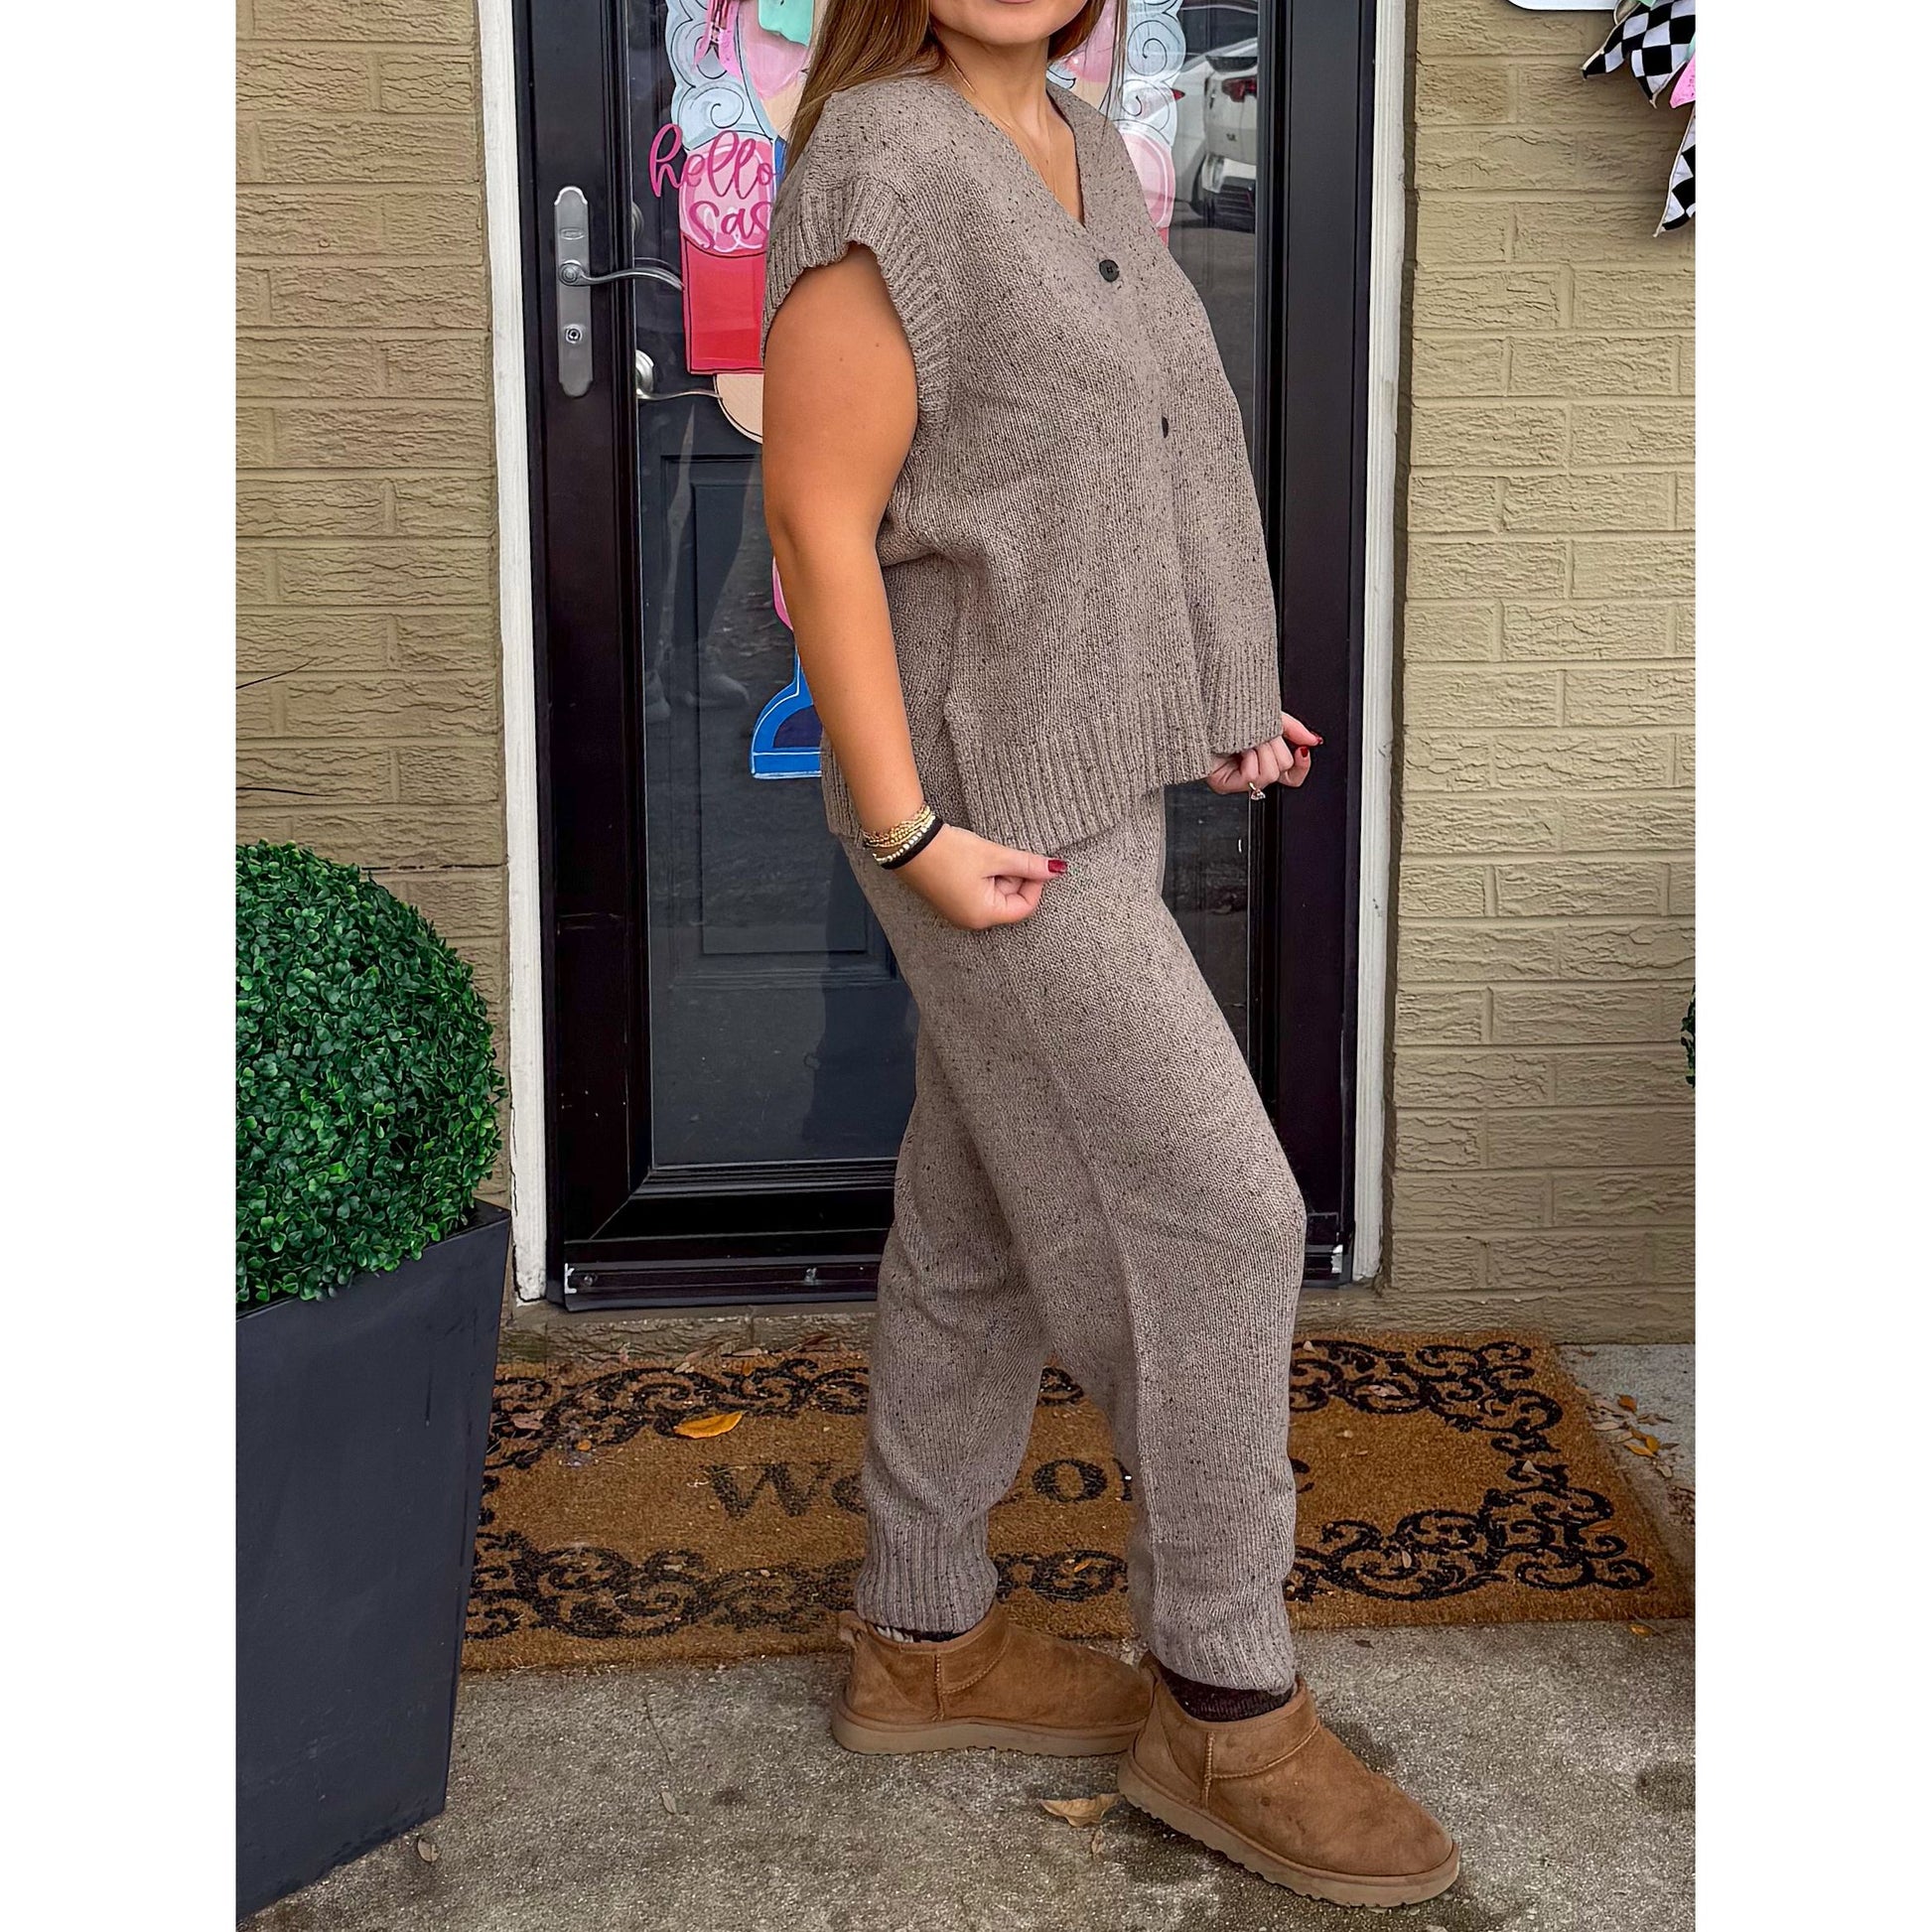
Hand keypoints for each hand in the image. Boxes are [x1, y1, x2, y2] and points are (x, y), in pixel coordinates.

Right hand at [893, 824, 1064, 929]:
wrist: (907, 842)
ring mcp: (958, 909)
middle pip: (1009, 898)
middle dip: (1012, 874)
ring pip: (994, 890)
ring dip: (997, 870)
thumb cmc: (949, 852)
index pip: (1025, 907)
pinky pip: (978, 887)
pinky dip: (984, 871)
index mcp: (983, 915)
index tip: (1032, 861)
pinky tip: (974, 856)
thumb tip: (1056, 869)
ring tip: (984, 852)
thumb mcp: (994, 856)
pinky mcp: (950, 896)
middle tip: (1002, 852)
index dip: (1034, 883)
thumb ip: (1028, 864)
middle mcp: (970, 919)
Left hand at [1205, 712, 1321, 795]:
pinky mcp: (1225, 784)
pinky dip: (1248, 758)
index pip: (1292, 775)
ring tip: (1246, 740)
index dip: (1302, 766)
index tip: (1303, 750)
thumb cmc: (1227, 713)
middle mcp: (1252, 771)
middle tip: (1259, 735)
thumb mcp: (1268, 715)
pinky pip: (1251, 776)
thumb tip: (1313, 740)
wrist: (1201, 710)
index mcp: (1264, 758)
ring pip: (1270, 775)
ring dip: (1261, 750)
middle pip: (1284, 770)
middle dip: (1275, 746)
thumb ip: (1293, 729)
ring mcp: (1238, 780)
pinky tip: (1237, 749)